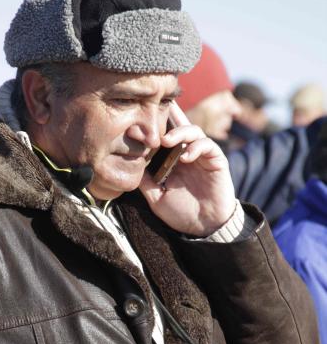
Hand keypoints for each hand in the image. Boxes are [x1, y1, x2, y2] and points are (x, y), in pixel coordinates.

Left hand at [139, 103, 235, 235]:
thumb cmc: (181, 212)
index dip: (149, 130)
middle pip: (177, 126)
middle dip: (165, 117)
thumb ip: (145, 182)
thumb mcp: (156, 198)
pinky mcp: (216, 159)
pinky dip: (196, 147)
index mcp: (170, 159)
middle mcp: (185, 152)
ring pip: (192, 131)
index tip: (133, 129)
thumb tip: (127, 167)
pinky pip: (207, 145)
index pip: (160, 137)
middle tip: (150, 120)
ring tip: (166, 141)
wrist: (205, 226)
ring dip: (179, 132)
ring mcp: (201, 155)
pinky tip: (186, 157)